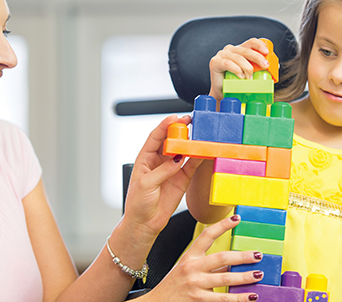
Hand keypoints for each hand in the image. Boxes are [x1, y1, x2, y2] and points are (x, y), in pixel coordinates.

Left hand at [123, 115, 203, 240]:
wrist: (145, 224)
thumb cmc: (138, 203)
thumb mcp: (146, 184)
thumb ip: (162, 171)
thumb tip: (177, 159)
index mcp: (145, 158)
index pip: (155, 137)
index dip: (164, 126)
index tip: (174, 118)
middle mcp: (158, 161)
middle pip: (171, 140)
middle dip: (180, 130)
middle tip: (190, 122)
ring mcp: (171, 169)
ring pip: (183, 151)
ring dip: (191, 142)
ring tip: (199, 133)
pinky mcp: (182, 179)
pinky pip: (192, 165)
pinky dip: (198, 158)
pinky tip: (204, 151)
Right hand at [143, 215, 262, 301]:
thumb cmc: (173, 286)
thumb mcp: (186, 269)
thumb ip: (208, 266)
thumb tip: (231, 262)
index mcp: (190, 257)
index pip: (206, 236)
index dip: (222, 225)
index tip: (236, 219)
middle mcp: (192, 268)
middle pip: (221, 257)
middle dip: (242, 256)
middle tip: (257, 255)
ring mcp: (195, 285)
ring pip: (225, 278)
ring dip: (244, 277)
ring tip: (258, 274)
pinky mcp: (198, 300)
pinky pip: (222, 299)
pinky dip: (238, 299)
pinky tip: (250, 296)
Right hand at [209, 38, 269, 100]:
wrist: (222, 94)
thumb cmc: (236, 84)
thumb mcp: (250, 74)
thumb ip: (260, 69)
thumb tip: (275, 66)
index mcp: (239, 50)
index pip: (251, 42)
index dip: (259, 45)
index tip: (267, 52)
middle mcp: (230, 50)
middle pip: (246, 50)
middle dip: (257, 57)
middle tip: (265, 66)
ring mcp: (221, 55)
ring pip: (238, 57)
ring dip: (247, 67)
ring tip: (250, 78)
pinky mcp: (215, 62)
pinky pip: (227, 63)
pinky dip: (236, 69)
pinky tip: (241, 76)